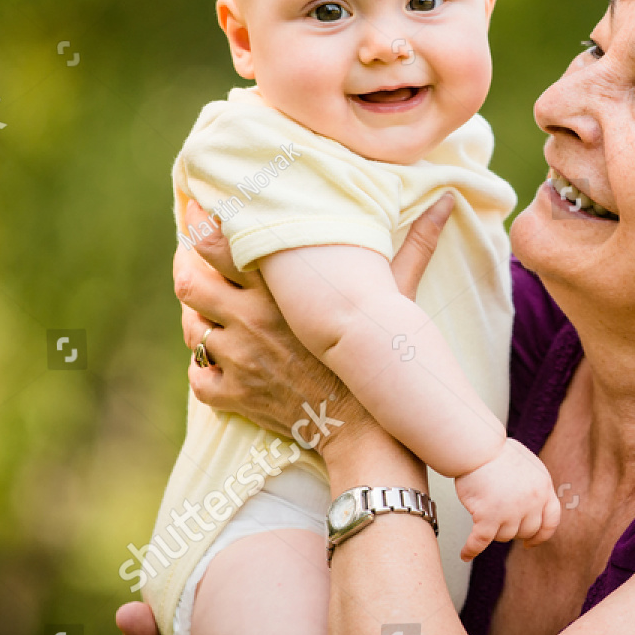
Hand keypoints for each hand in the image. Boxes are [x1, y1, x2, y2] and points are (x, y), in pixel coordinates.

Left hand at [174, 193, 454, 438]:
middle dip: (186, 267)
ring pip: (191, 328)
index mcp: (283, 291)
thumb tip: (448, 200)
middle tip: (194, 259)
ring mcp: (239, 361)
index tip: (201, 214)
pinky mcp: (235, 397)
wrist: (369, 434)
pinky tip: (223, 359)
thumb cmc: (384, 358)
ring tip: (213, 310)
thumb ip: (415, 244)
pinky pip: (199, 377)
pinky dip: (205, 368)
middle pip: (188, 282)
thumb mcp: (398, 296)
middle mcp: (253, 321)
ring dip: (198, 318)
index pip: (220, 245)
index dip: (201, 226)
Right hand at [454, 438, 562, 560]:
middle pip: (525, 531)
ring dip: (493, 531)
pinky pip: (480, 541)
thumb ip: (535, 486)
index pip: (551, 520)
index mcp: (544, 487)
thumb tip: (534, 505)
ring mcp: (511, 510)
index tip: (531, 542)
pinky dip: (471, 549)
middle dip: (512, 529)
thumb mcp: (528, 465)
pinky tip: (465, 554)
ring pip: (504, 536)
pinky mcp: (488, 515)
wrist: (478, 446)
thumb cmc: (497, 451)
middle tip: (499, 522)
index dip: (542, 535)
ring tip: (482, 518)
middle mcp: (532, 501)